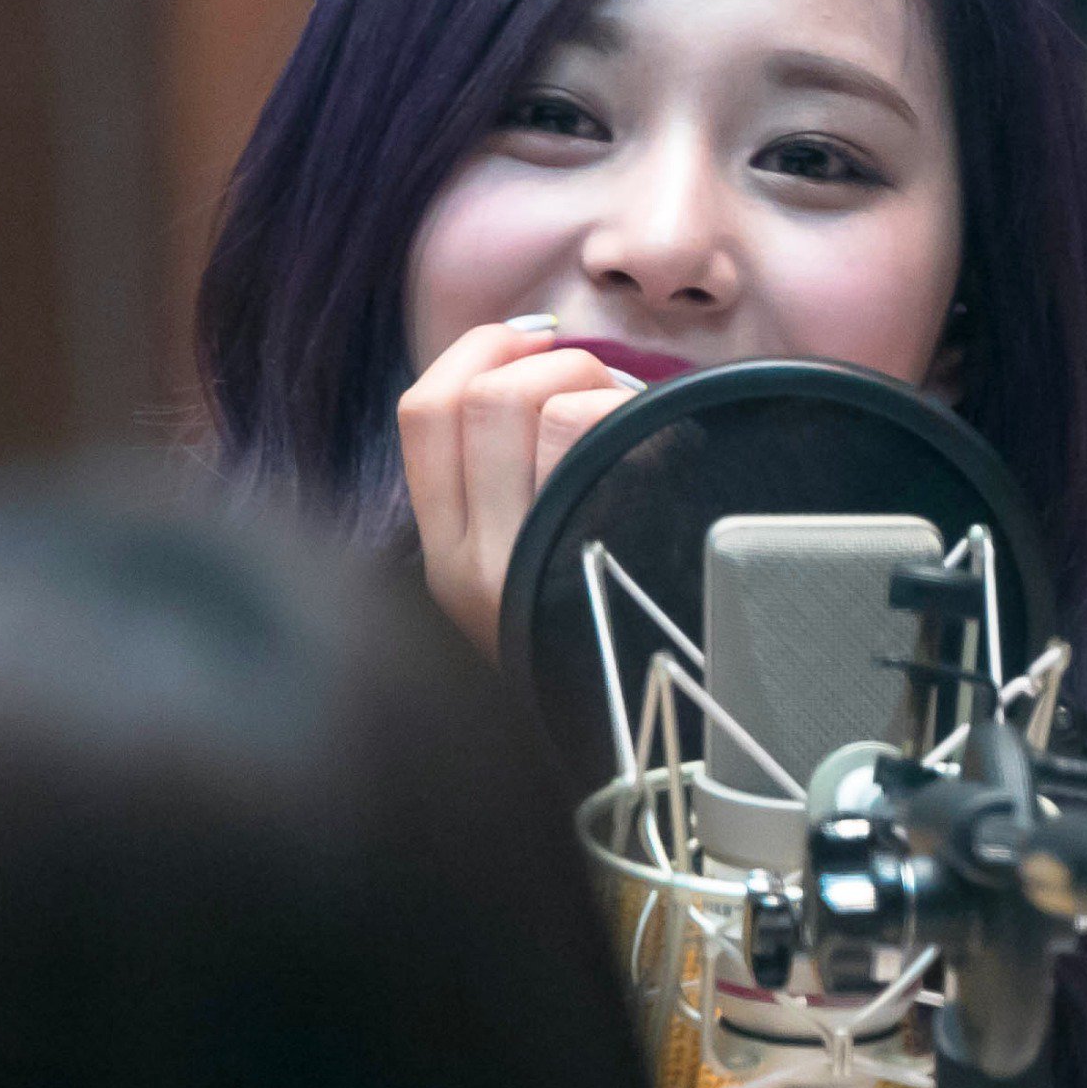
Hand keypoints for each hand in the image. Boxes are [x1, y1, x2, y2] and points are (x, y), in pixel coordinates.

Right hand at [397, 318, 636, 651]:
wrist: (641, 748)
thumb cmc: (600, 631)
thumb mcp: (525, 567)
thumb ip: (510, 478)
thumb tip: (538, 356)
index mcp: (443, 556)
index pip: (422, 412)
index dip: (477, 349)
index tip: (531, 338)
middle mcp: (471, 566)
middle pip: (483, 397)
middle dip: (553, 362)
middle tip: (601, 389)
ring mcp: (530, 570)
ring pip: (543, 406)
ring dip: (598, 384)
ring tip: (633, 423)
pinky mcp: (594, 566)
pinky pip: (603, 441)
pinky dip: (638, 422)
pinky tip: (664, 455)